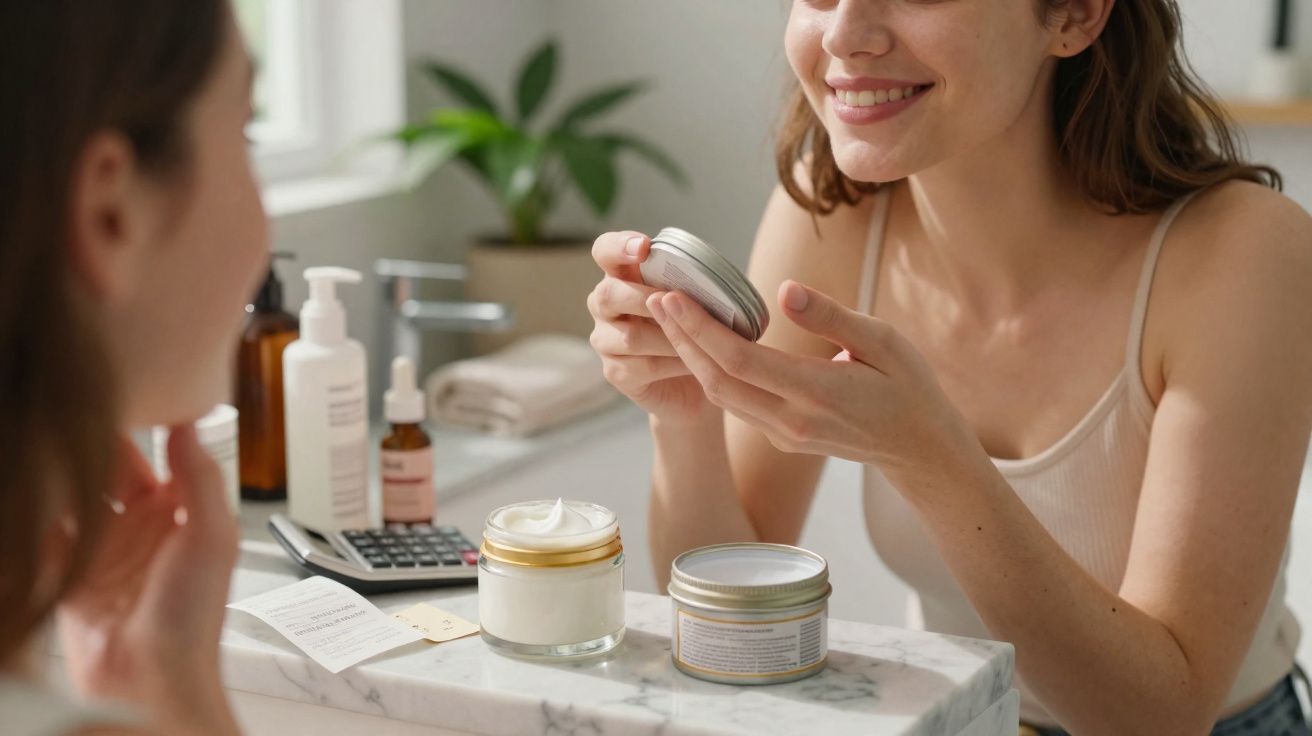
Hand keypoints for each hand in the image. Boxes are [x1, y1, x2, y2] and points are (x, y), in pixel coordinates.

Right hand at [57, 426, 239, 734]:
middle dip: (86, 437)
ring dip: (56, 468)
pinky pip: (45, 530)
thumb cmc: (192, 618)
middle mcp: (138, 522)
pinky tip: (27, 484)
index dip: (136, 419)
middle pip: (105, 464)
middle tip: (64, 403)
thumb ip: (200, 478)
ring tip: (40, 437)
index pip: (155, 451)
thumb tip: (190, 421)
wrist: (150, 681)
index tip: (116, 385)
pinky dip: (34, 510)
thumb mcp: (210, 538)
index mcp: (178, 508)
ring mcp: (101, 545)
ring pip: (71, 491)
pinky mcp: (68, 570)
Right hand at [588, 230, 716, 423]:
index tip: (644, 247)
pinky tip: (696, 364)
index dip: (619, 246)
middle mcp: (605, 305)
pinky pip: (643, 366)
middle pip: (609, 294)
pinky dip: (673, 364)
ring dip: (670, 337)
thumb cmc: (695, 327)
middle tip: (673, 301)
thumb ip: (691, 282)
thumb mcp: (695, 298)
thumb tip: (710, 275)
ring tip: (701, 340)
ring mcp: (605, 340)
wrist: (695, 380)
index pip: (605, 251)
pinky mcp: (616, 372)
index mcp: (622, 276)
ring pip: (630, 336)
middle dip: (644, 298)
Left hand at [646, 279, 973, 472]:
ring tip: (669, 315)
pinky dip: (711, 373)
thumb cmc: (909, 388)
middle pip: (717, 381)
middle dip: (681, 339)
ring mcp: (784, 436)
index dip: (699, 329)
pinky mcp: (782, 439)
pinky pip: (736, 405)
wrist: (920, 449)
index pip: (740, 360)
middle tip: (656, 298)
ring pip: (721, 396)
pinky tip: (701, 343)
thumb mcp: (885, 341)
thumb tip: (784, 290)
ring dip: (691, 357)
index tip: (673, 297)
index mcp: (817, 394)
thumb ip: (831, 317)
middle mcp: (792, 422)